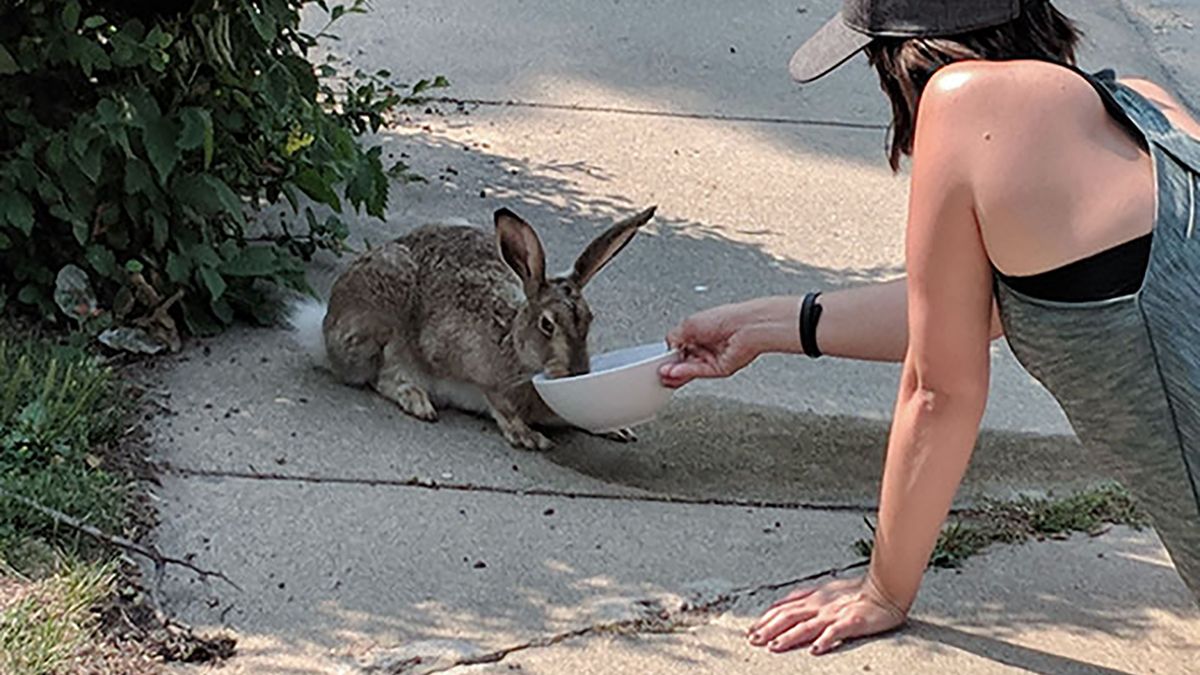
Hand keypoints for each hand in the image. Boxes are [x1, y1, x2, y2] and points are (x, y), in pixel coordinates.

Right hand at [659, 298, 796, 387]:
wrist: (747, 327)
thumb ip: (674, 337)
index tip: (658, 360)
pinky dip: (685, 373)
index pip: (678, 347)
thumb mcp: (689, 324)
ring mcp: (712, 358)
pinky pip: (699, 373)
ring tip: (663, 374)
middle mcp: (705, 345)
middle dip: (670, 367)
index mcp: (698, 331)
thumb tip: (667, 346)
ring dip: (675, 373)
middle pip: (682, 362)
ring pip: (689, 370)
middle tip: (658, 371)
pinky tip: (675, 373)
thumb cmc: (725, 317)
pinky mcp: (720, 369)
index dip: (668, 354)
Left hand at [747, 574, 907, 654]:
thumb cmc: (857, 591)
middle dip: (769, 629)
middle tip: (753, 640)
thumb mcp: (825, 589)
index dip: (766, 618)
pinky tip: (814, 649)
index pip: (784, 608)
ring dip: (789, 636)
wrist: (884, 588)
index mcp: (813, 598)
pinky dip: (825, 640)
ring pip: (807, 626)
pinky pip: (836, 632)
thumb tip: (783, 603)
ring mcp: (835, 614)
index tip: (752, 629)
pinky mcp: (852, 622)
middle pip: (789, 617)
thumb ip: (804, 596)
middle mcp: (820, 605)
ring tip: (774, 646)